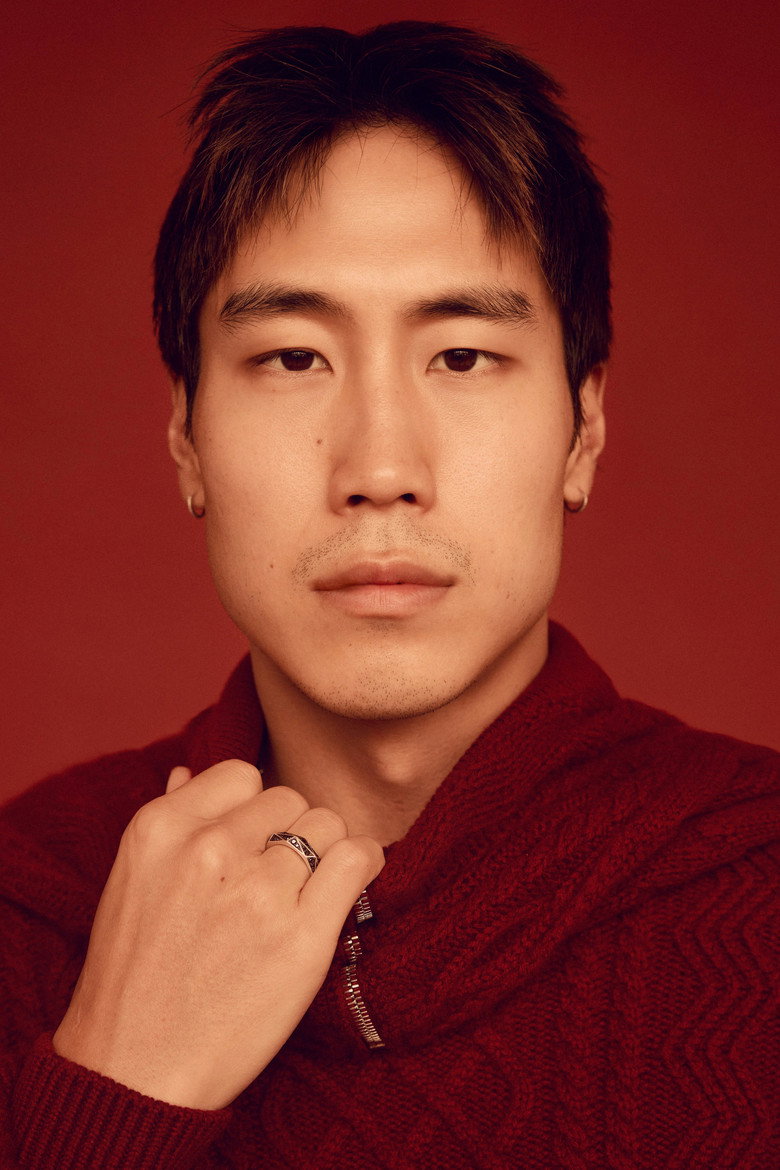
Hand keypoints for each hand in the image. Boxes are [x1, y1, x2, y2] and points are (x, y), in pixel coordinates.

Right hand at [52, 759, 383, 1108]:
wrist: (134, 1072)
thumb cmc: (135, 978)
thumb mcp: (132, 882)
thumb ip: (171, 821)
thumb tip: (190, 771)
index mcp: (160, 829)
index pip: (242, 776)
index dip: (254, 809)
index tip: (253, 842)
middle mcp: (209, 849)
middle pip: (290, 798)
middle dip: (291, 832)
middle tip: (280, 878)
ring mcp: (257, 891)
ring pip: (328, 823)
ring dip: (327, 851)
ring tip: (308, 891)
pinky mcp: (301, 936)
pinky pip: (356, 860)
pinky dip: (363, 864)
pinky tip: (352, 883)